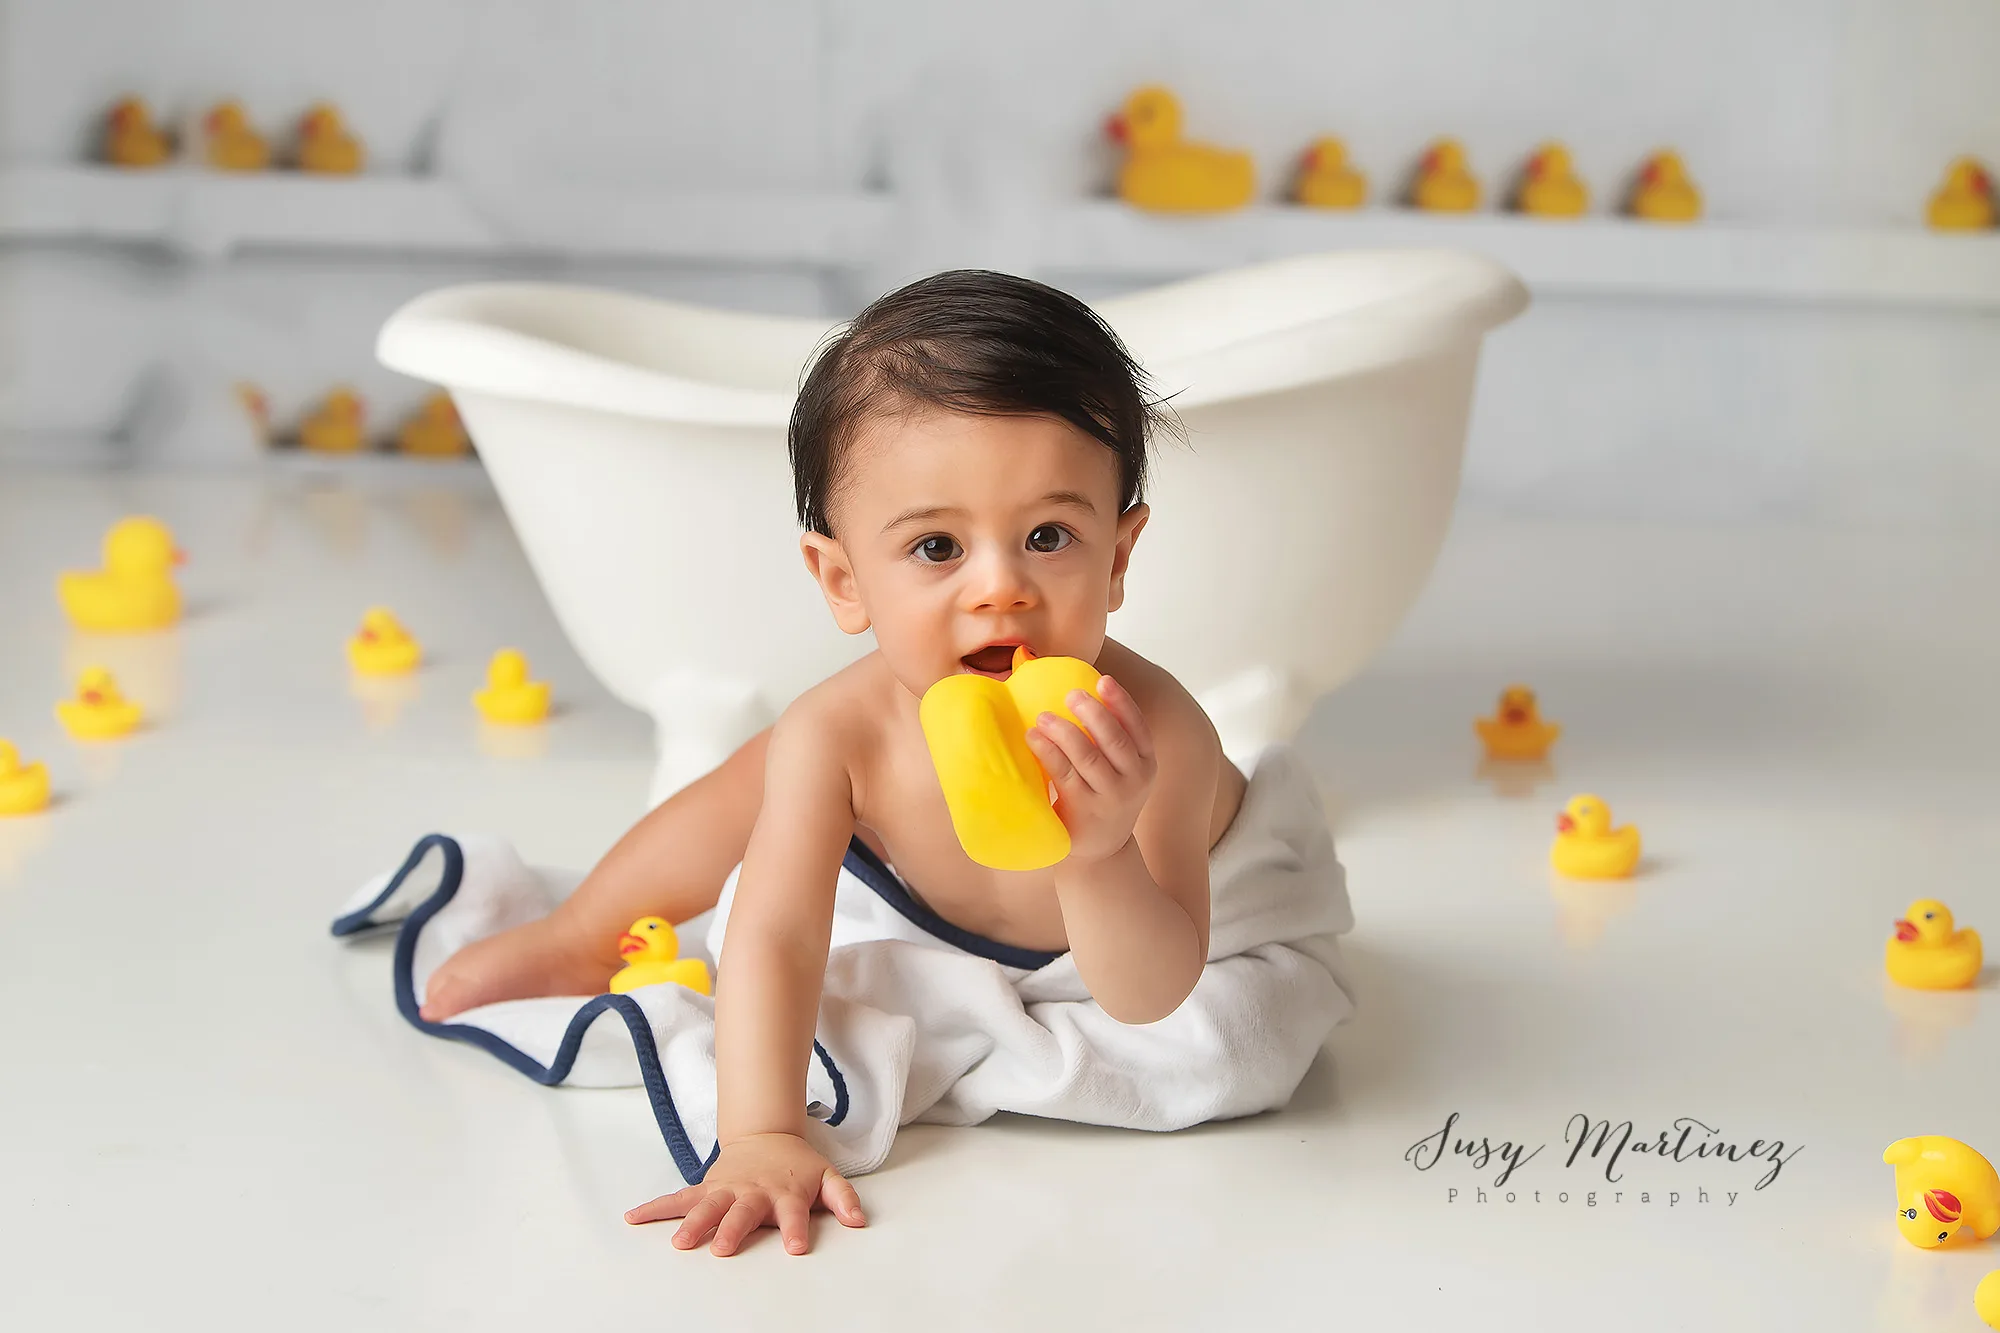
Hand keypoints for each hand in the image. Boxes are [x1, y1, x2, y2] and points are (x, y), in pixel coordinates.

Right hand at [625, 1132, 865, 1254]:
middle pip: (742, 1212)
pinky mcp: (706, 1188)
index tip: (795, 1248)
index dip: (796, 1230)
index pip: (794, 1214)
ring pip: (707, 1206)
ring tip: (679, 1242)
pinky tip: (633, 1217)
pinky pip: (678, 1198)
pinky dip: (656, 1207)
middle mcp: (752, 1192)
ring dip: (693, 1223)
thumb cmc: (796, 1166)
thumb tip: (859, 1221)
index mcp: (784, 1193)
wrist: (766, 1136)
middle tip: (722, 1249)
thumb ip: (843, 1199)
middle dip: (733, 1230)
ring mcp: (726, 1189)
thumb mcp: (827, 1177)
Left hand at [1023, 674, 1157, 863]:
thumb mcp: (1119, 771)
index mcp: (1147, 764)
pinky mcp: (1084, 810)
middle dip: (1092, 712)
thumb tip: (1074, 690)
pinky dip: (1048, 752)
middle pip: (1114, 739)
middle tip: (1070, 694)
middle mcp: (1135, 780)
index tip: (1103, 680)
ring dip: (1064, 731)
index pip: (1138, 727)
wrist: (1100, 851)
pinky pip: (1065, 774)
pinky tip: (1033, 738)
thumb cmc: (1103, 798)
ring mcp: (1111, 798)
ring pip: (1088, 756)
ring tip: (1043, 716)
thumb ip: (1105, 739)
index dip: (1121, 702)